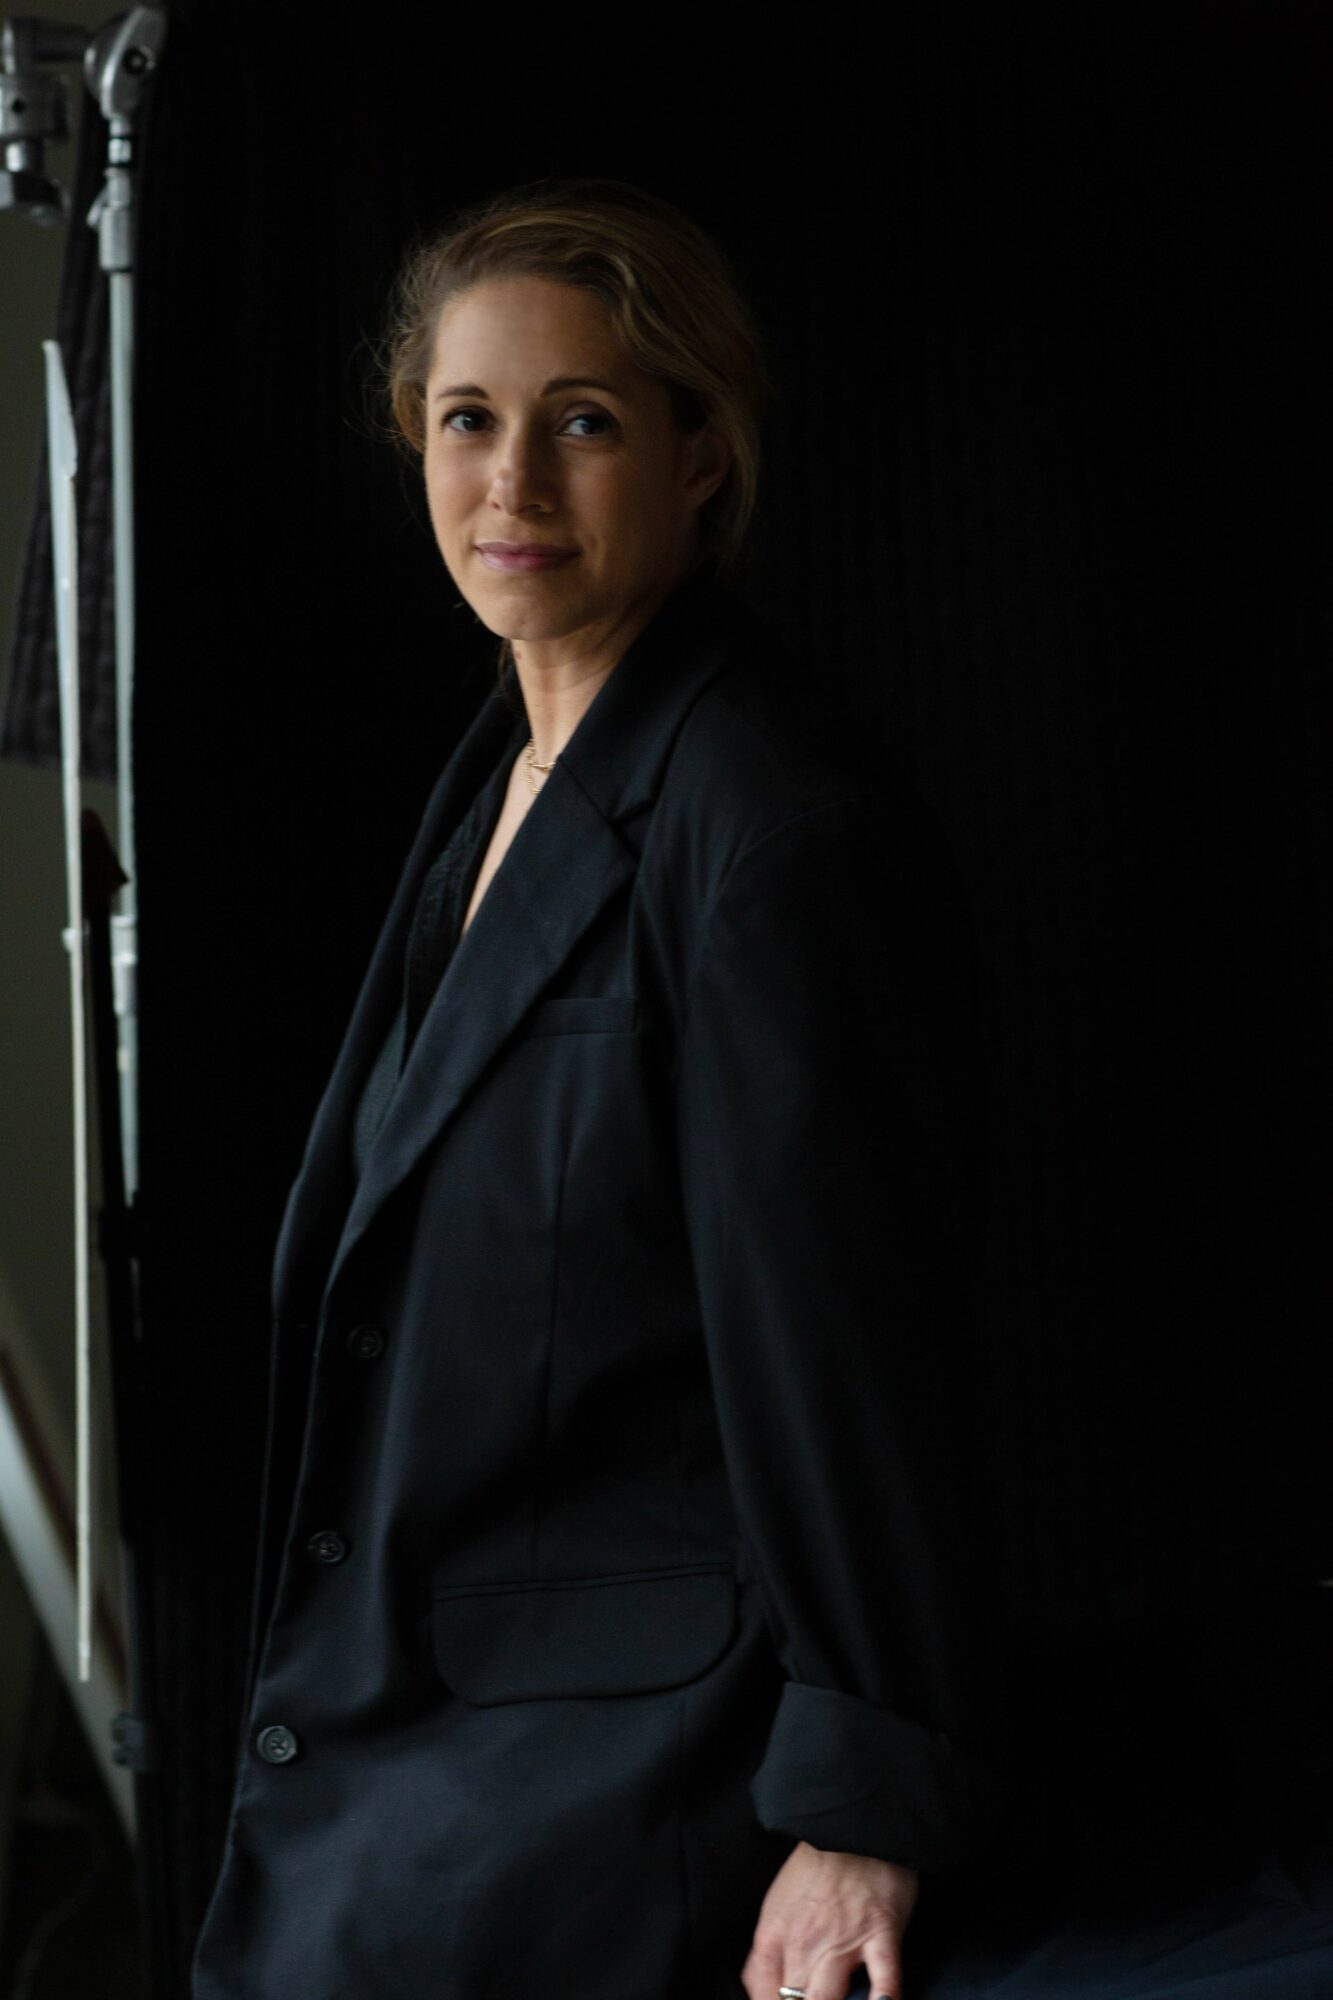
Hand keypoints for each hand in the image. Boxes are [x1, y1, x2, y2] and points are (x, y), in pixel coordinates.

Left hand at [741, 1839, 919, 1999]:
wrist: (851, 1824)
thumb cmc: (815, 1868)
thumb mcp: (778, 1905)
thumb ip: (767, 1950)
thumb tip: (758, 1992)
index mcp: (776, 1933)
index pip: (761, 1993)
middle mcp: (805, 1942)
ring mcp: (844, 1939)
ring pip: (829, 1999)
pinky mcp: (881, 1932)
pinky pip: (885, 1978)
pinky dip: (883, 1998)